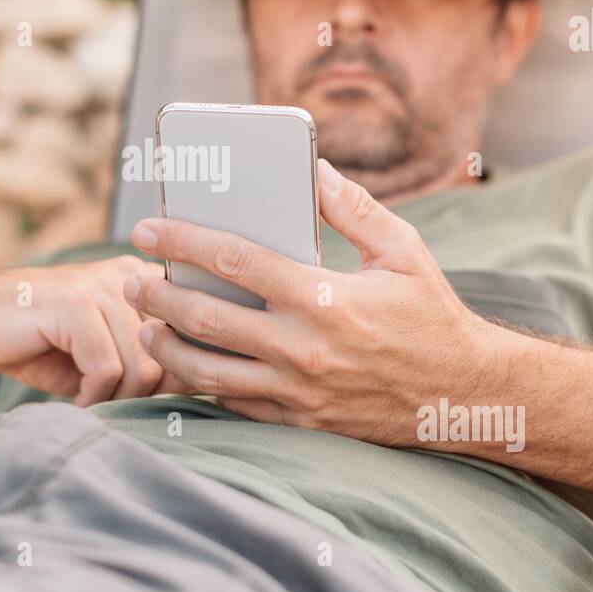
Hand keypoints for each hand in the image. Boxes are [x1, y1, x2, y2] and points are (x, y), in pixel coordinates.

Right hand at [0, 256, 173, 405]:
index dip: (175, 377)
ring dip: (118, 399)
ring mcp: (101, 284)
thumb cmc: (40, 346)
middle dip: (145, 394)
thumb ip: (150, 362)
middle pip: (171, 356)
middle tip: (114, 406)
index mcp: (145, 281)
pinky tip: (77, 399)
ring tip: (93, 403)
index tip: (145, 398)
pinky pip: (107, 368)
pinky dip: (93, 395)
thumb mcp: (105, 354)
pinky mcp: (73, 303)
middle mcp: (130, 275)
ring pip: (143, 365)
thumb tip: (199, 386)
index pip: (190, 336)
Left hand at [124, 160, 504, 445]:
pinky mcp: (299, 422)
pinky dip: (202, 384)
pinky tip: (187, 364)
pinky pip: (234, 405)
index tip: (147, 228)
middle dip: (156, 296)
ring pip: (207, 372)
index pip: (234, 260)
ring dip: (166, 347)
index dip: (183, 241)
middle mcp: (303, 349)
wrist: (462, 398)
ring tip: (146, 326)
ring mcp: (297, 393)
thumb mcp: (404, 251)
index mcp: (324, 299)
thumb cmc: (432, 317)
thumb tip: (312, 169)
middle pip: (205, 319)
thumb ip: (354, 208)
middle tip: (129, 280)